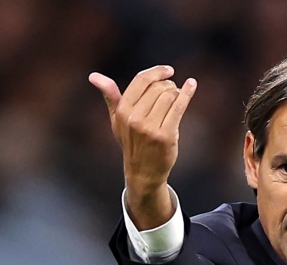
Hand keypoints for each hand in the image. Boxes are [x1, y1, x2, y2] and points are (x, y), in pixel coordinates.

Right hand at [89, 66, 196, 228]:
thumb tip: (93, 76)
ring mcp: (150, 128)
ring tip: (177, 99)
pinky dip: (187, 94)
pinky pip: (178, 107)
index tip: (168, 70)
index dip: (156, 72)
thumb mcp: (117, 120)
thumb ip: (110, 96)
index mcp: (122, 111)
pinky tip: (192, 85)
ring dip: (177, 93)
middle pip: (158, 87)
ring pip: (169, 96)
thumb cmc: (132, 142)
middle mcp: (134, 118)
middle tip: (173, 93)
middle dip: (169, 86)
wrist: (143, 172)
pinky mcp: (165, 136)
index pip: (141, 80)